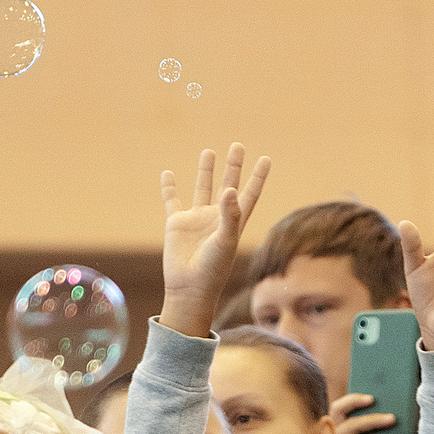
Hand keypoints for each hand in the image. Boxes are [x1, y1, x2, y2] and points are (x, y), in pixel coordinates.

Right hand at [159, 143, 270, 340]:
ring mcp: (196, 220)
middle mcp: (216, 218)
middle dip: (233, 166)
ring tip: (209, 152)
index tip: (266, 159)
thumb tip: (229, 189)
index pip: (249, 194)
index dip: (257, 177)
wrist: (190, 288)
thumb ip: (229, 215)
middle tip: (238, 145)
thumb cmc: (213, 269)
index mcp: (234, 222)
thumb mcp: (225, 241)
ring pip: (202, 188)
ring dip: (205, 171)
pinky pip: (171, 201)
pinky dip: (168, 188)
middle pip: (228, 185)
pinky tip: (167, 174)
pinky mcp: (177, 224)